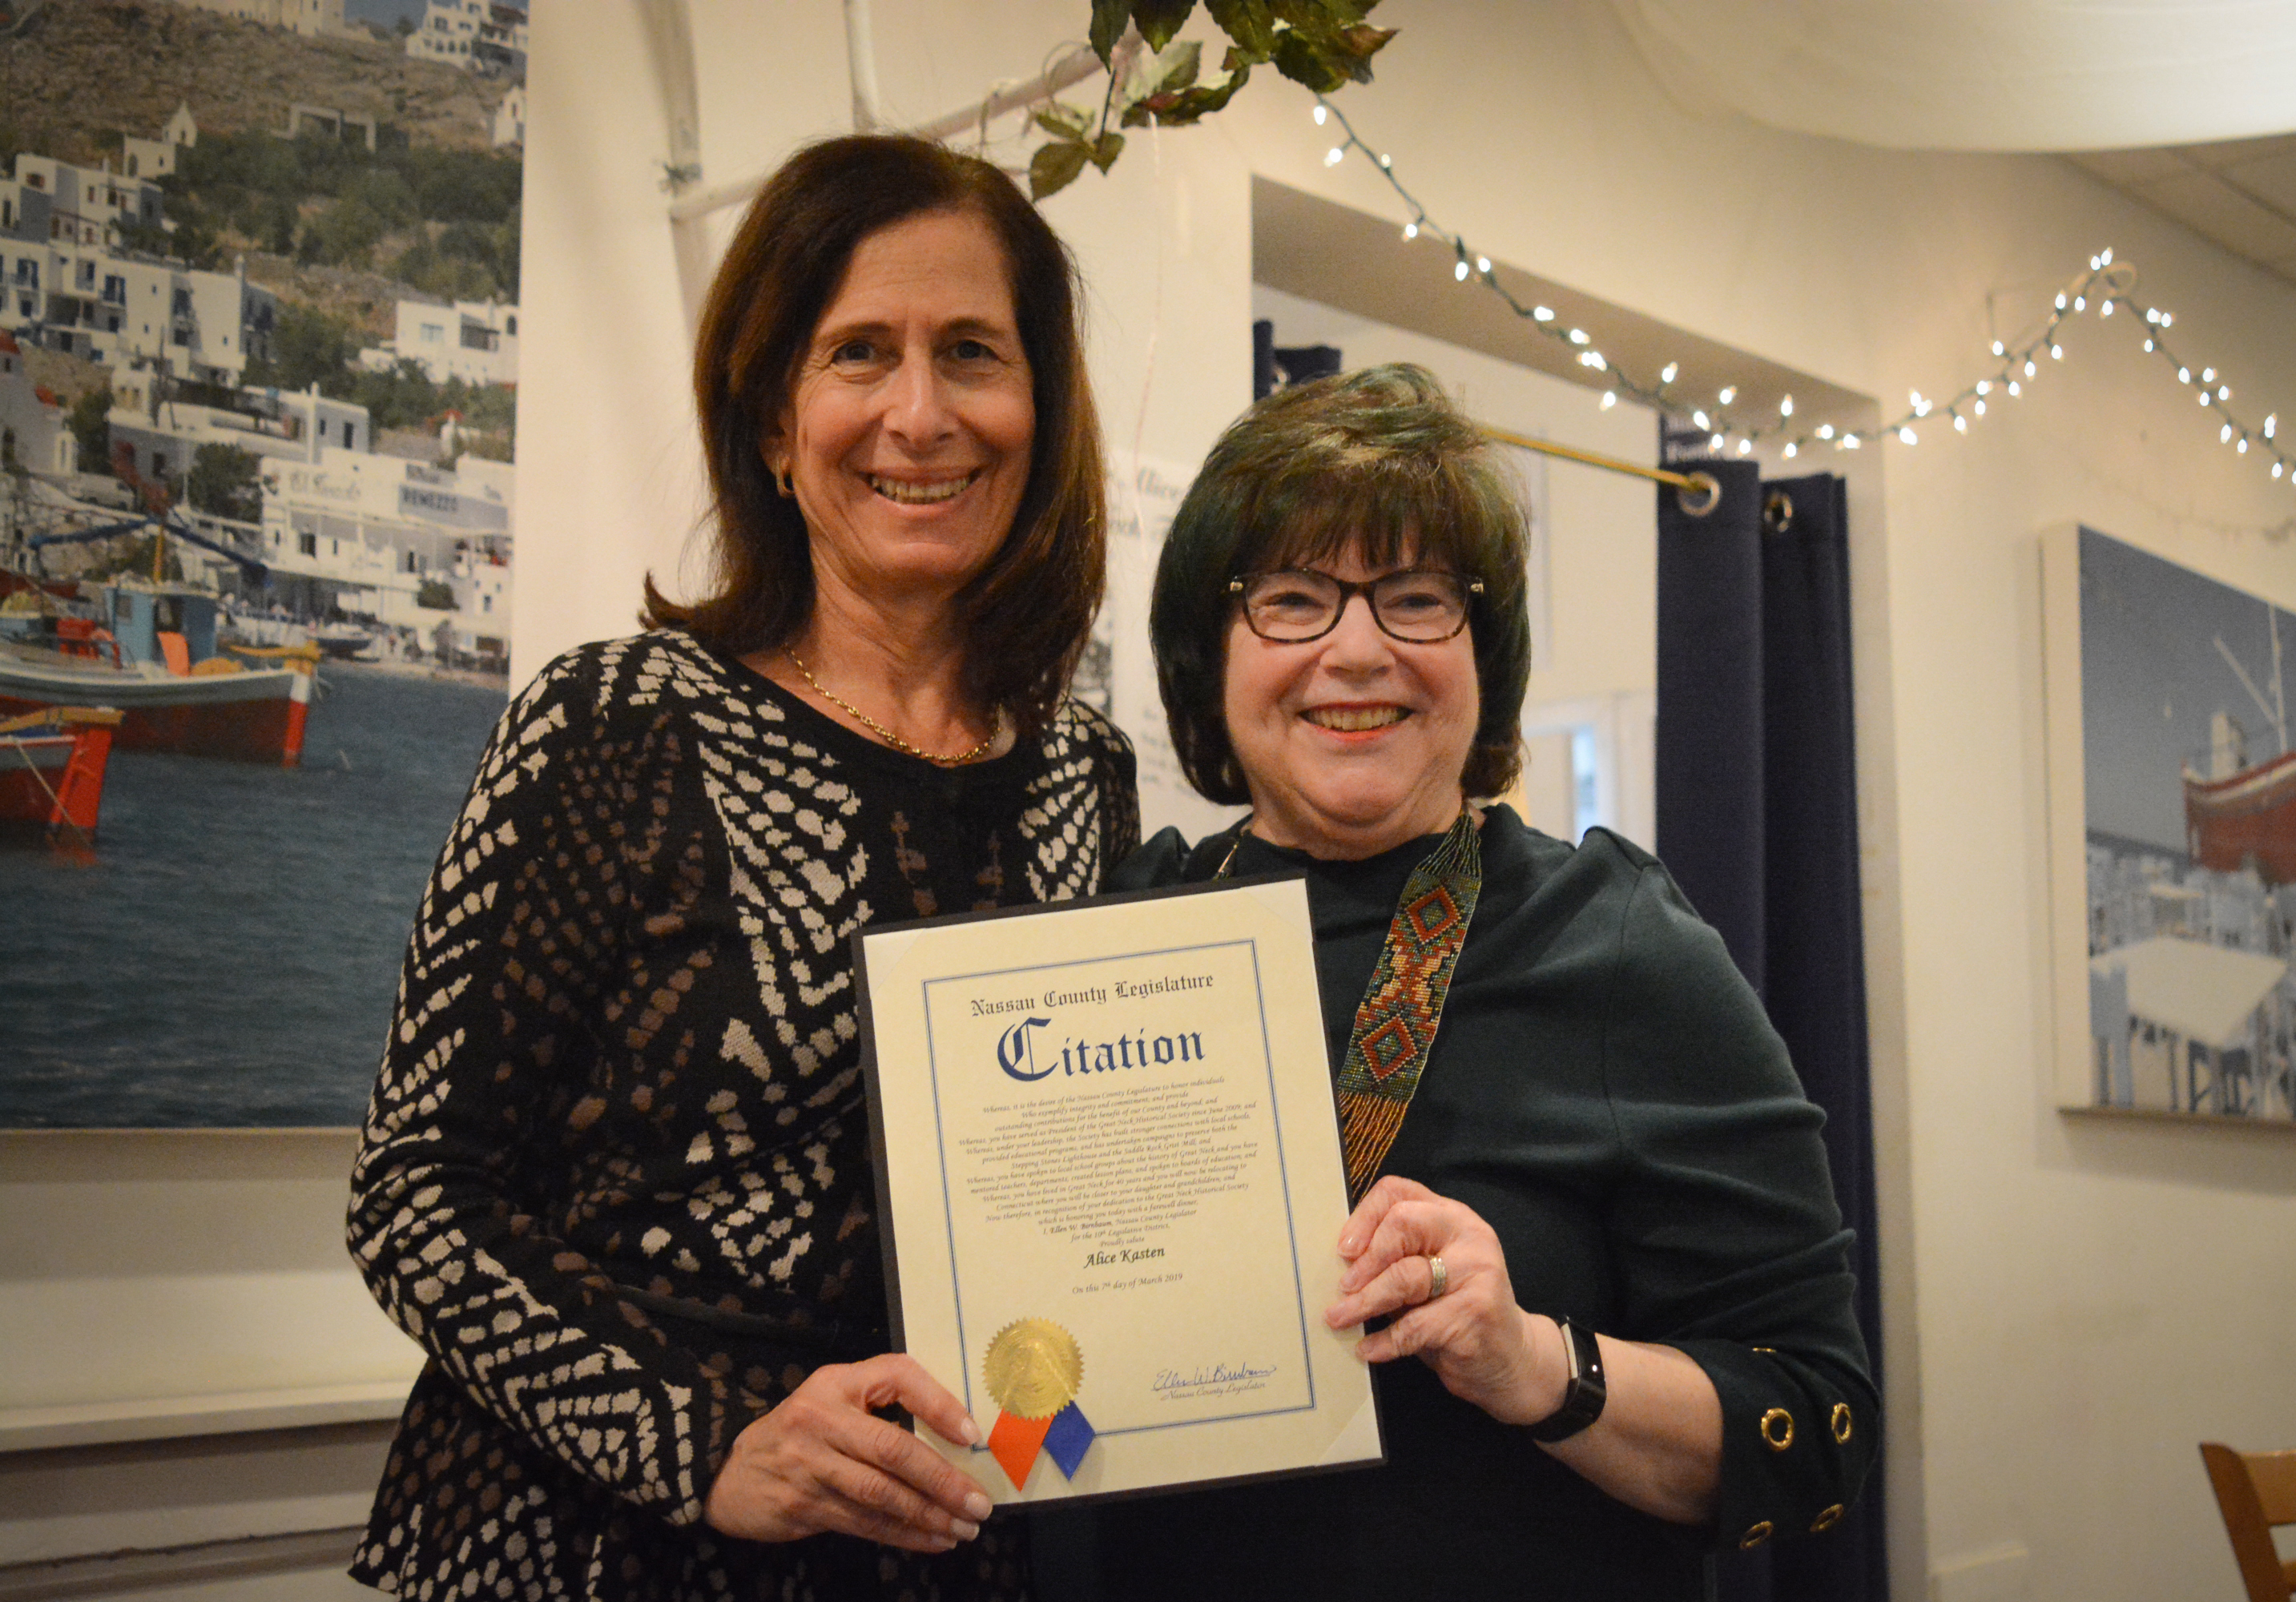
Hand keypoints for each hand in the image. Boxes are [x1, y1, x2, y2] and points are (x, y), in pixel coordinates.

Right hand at [702, 1354, 993, 1551]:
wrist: (730, 1473)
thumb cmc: (799, 1432)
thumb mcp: (832, 1400)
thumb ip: (880, 1408)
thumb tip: (955, 1442)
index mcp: (837, 1382)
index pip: (897, 1377)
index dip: (938, 1404)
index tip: (971, 1436)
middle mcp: (821, 1418)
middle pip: (893, 1449)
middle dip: (943, 1480)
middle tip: (979, 1503)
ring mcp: (810, 1464)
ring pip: (882, 1494)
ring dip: (929, 1515)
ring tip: (965, 1528)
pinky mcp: (804, 1505)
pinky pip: (865, 1523)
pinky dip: (904, 1534)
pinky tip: (934, 1540)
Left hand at [1325, 1175, 1565, 1427]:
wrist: (1511, 1359)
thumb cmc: (1455, 1312)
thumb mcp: (1426, 1276)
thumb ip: (1395, 1260)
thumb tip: (1340, 1265)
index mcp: (1451, 1217)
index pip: (1398, 1192)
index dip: (1363, 1217)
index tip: (1343, 1250)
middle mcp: (1468, 1236)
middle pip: (1402, 1224)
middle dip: (1365, 1260)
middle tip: (1343, 1287)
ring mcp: (1477, 1272)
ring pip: (1405, 1277)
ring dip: (1365, 1302)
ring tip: (1339, 1318)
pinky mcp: (1476, 1312)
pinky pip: (1415, 1325)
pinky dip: (1385, 1340)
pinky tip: (1368, 1349)